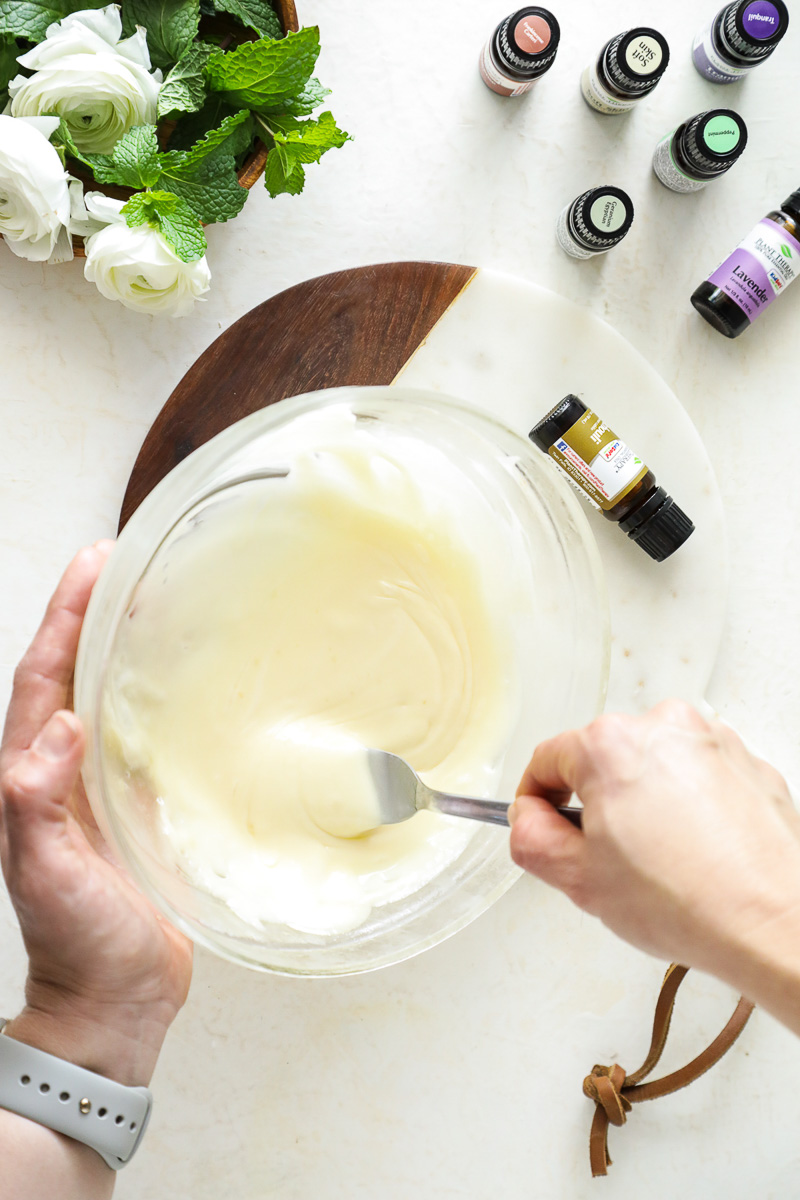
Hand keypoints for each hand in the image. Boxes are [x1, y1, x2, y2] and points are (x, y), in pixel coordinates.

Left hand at [0, 544, 192, 1085]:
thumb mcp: (46, 876)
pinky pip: (142, 732)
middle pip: (72, 672)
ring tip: (157, 601)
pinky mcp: (137, 804)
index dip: (64, 618)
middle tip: (125, 563)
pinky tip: (187, 679)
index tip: (93, 567)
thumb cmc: (79, 942)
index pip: (43, 675)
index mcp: (32, 774)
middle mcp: (62, 770)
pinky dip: (158, 695)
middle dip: (91, 614)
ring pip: (108, 695)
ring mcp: (100, 785)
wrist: (117, 998)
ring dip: (124, 646)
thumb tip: (55, 733)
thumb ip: (36, 806)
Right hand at [508, 700, 799, 991]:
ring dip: (645, 805)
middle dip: (596, 806)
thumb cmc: (691, 902)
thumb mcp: (578, 880)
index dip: (535, 802)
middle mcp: (664, 727)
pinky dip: (689, 808)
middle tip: (608, 861)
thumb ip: (530, 838)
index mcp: (611, 744)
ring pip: (652, 768)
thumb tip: (529, 819)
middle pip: (602, 760)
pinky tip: (696, 855)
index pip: (546, 760)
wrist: (776, 923)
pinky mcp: (748, 764)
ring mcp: (712, 741)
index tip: (542, 828)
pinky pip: (697, 777)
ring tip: (661, 864)